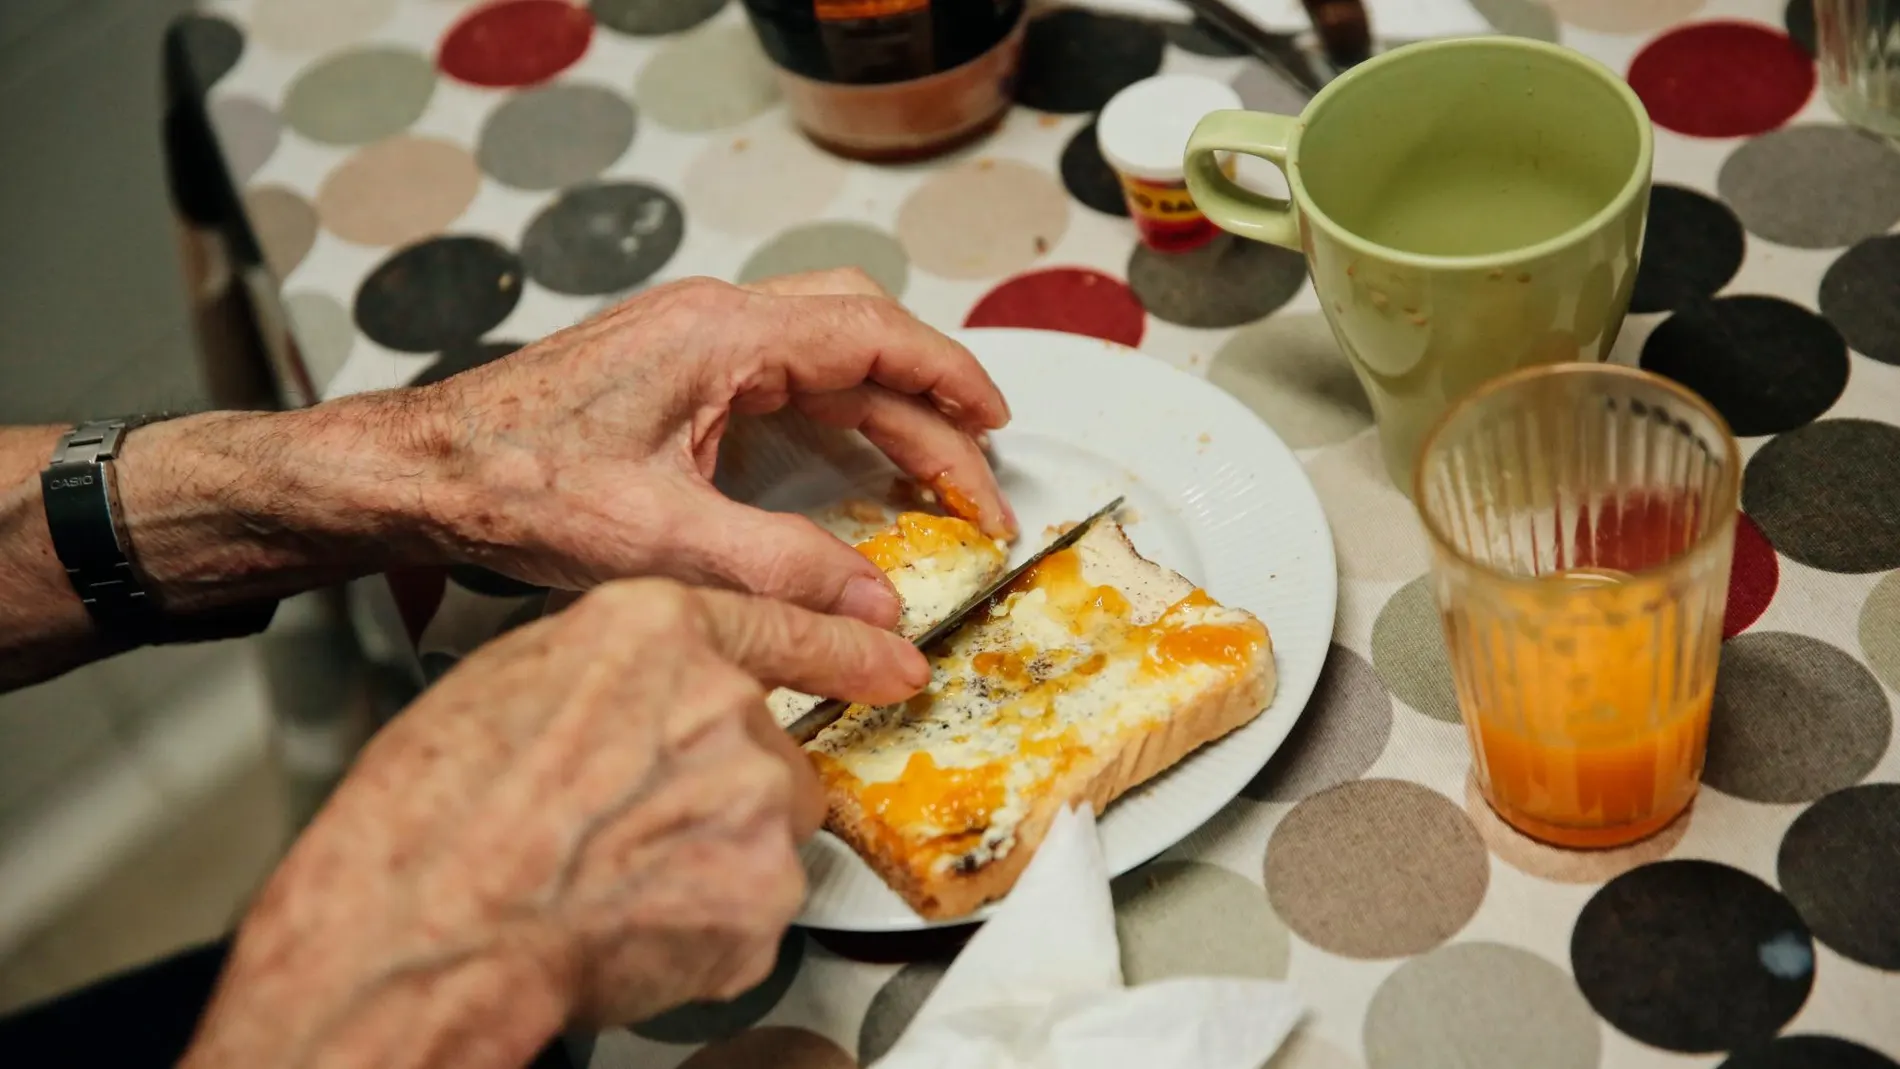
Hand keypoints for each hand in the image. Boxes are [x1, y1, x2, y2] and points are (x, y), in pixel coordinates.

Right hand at [183, 579, 929, 1068]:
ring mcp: (755, 798)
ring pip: (765, 831)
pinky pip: (753, 907)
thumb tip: (646, 695)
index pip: (781, 625)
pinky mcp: (765, 891)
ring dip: (715, 857)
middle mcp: (724, 702)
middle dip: (719, 792)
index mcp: (656, 632)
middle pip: (768, 749)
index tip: (892, 663)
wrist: (432, 924)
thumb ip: (614, 671)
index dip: (842, 650)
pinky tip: (630, 922)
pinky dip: (707, 926)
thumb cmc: (437, 812)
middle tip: (627, 828)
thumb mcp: (513, 679)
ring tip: (615, 879)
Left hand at [414, 269, 1016, 626]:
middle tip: (976, 482)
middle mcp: (713, 321)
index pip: (873, 335)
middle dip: (932, 404)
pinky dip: (838, 415)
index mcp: (721, 335)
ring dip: (888, 409)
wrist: (421, 471)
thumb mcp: (658, 540)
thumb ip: (779, 570)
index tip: (996, 431)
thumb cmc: (514, 484)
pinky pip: (785, 376)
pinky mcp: (673, 373)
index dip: (950, 382)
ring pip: (826, 353)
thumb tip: (876, 609)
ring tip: (936, 478)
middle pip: (862, 336)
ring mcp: (692, 342)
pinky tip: (853, 467)